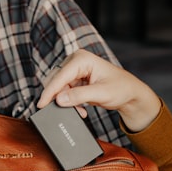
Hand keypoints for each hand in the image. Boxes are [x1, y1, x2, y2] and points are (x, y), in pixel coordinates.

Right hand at [38, 50, 161, 132]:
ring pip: (59, 89)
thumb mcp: (101, 93)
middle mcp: (76, 61)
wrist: (130, 94)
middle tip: (67, 111)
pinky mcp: (75, 80)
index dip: (50, 91)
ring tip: (80, 111)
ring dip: (66, 102)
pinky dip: (69, 103)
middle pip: (56, 81)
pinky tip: (80, 110)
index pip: (60, 75)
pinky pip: (64, 93)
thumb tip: (59, 99)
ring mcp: (74, 71)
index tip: (41, 105)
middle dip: (59, 98)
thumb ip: (79, 96)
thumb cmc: (121, 88)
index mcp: (82, 58)